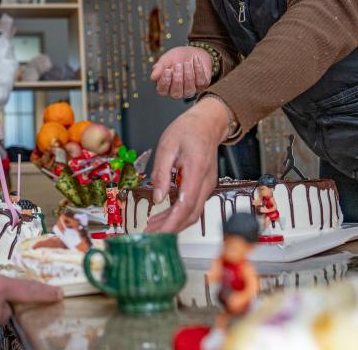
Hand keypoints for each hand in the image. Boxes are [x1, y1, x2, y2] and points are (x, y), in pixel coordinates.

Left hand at [145, 97, 230, 233]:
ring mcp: (207, 185)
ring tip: (153, 228)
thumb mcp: (167, 146)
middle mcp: (206, 182)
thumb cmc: (187, 130)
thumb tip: (157, 198)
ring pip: (193, 212)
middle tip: (150, 234)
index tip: (158, 233)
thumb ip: (161, 173)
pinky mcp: (204, 186)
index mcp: (197, 171)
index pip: (186, 205)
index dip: (172, 223)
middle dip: (171, 228)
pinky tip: (163, 216)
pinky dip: (178, 214)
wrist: (208, 123)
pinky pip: (193, 205)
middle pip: (191, 214)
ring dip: (174, 223)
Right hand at [150, 46, 212, 98]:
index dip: (165, 82)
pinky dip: (198, 69)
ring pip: (189, 89)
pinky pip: (201, 81)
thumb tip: (152, 77)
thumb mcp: (166, 59)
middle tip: (178, 65)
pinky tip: (195, 59)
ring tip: (187, 63)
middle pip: (176, 93)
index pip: (163, 91)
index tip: (167, 70)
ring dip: (188, 75)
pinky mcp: (202, 85)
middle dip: (177, 79)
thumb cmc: (177, 57)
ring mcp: (191, 89)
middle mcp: (178, 91)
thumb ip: (159, 68)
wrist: (192, 50)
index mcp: (166, 86)